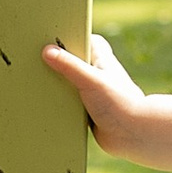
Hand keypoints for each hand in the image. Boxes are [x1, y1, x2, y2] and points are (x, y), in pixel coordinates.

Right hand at [44, 29, 145, 147]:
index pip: (83, 39)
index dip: (67, 37)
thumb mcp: (90, 80)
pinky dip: (62, 104)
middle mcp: (97, 73)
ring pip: (70, 83)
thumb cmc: (120, 103)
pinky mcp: (89, 108)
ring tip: (40, 84)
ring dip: (59, 87)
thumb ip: (69, 65)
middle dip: (58, 63)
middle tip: (38, 62)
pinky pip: (71, 102)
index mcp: (101, 58)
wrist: (133, 135)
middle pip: (72, 62)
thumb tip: (48, 50)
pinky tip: (50, 105)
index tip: (47, 38)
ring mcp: (93, 91)